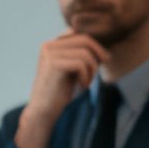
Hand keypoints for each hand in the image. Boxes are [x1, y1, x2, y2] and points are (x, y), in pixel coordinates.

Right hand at [16, 33, 110, 147]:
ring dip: (92, 69)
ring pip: (85, 53)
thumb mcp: (73, 70)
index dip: (94, 46)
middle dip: (98, 55)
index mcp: (51, 45)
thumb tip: (105, 50)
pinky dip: (87, 76)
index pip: (79, 35)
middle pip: (84, 40)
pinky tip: (83, 86)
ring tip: (87, 82)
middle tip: (99, 71)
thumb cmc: (60, 92)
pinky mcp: (53, 64)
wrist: (43, 111)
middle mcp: (48, 45)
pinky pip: (81, 63)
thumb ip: (82, 56)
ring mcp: (49, 54)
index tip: (102, 60)